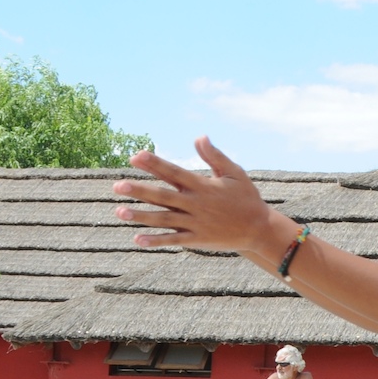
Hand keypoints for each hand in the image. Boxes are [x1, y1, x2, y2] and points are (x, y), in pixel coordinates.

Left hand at [112, 137, 291, 258]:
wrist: (259, 229)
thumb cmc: (246, 198)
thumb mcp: (235, 173)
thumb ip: (215, 156)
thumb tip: (199, 137)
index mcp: (203, 186)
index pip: (174, 172)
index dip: (155, 164)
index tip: (135, 156)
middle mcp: (196, 204)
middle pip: (163, 196)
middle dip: (140, 191)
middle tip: (118, 186)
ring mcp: (196, 223)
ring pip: (163, 219)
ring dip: (141, 216)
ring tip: (119, 211)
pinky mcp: (197, 239)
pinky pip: (173, 240)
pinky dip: (156, 241)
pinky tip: (137, 239)